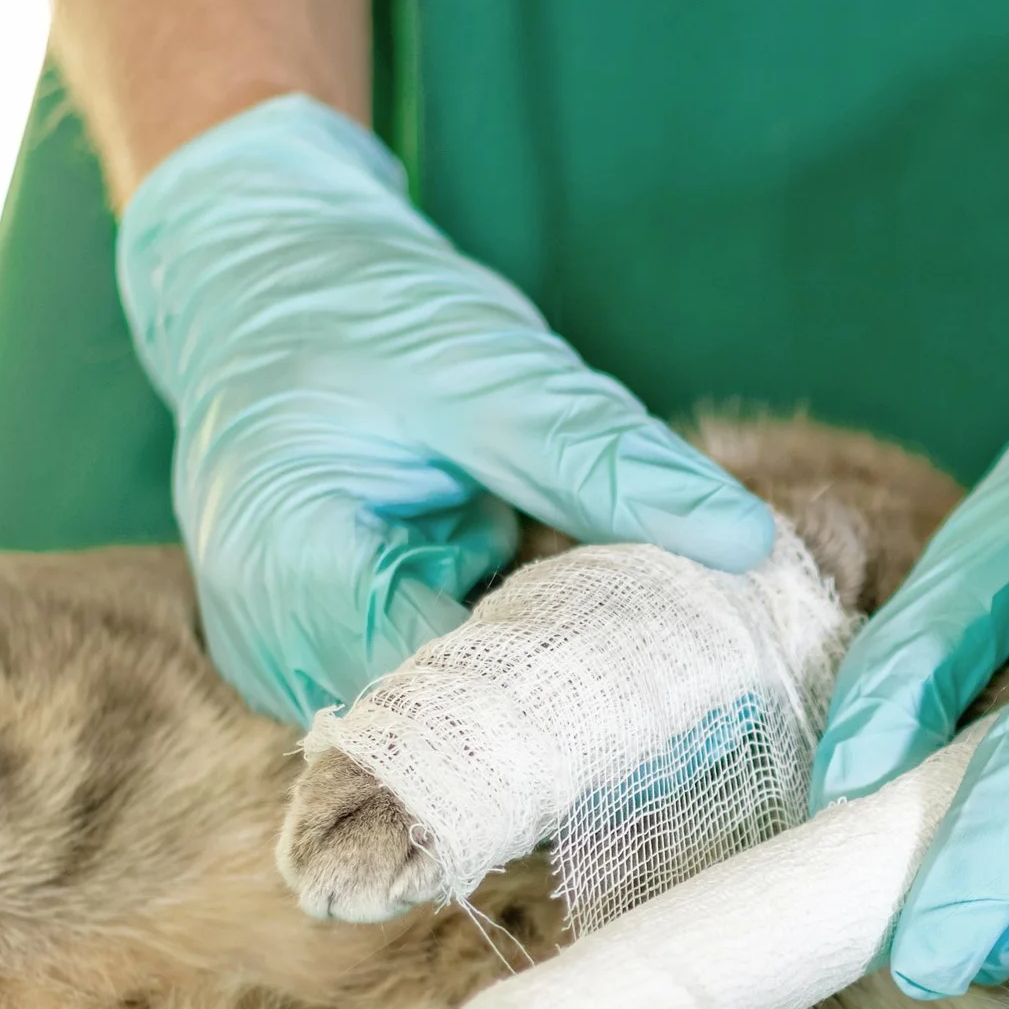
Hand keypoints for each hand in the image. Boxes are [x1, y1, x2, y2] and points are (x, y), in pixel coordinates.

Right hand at [118, 95, 773, 724]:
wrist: (264, 276)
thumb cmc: (358, 307)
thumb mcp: (489, 367)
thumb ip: (607, 462)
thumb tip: (745, 540)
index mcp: (289, 571)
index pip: (447, 701)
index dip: (572, 700)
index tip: (693, 677)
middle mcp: (272, 642)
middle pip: (448, 732)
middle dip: (572, 704)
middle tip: (698, 664)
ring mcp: (296, 657)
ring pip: (453, 720)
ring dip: (549, 684)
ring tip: (650, 636)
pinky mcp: (337, 649)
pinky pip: (446, 684)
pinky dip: (517, 654)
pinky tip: (585, 618)